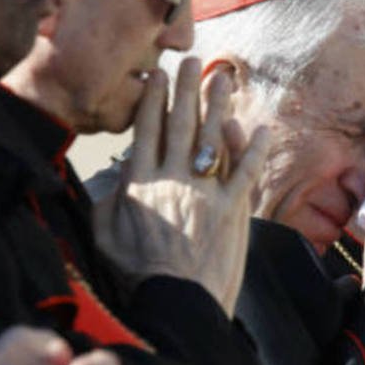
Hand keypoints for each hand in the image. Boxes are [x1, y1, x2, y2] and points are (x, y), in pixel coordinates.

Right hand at [94, 57, 269, 315]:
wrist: (176, 303)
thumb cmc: (137, 275)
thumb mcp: (105, 237)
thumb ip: (108, 202)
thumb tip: (112, 180)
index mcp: (140, 185)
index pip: (147, 131)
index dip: (153, 100)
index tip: (158, 75)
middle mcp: (173, 181)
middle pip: (180, 125)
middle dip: (186, 89)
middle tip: (191, 60)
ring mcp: (205, 193)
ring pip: (213, 140)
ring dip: (218, 106)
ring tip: (222, 78)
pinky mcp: (231, 210)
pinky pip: (245, 171)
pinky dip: (254, 148)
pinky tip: (260, 127)